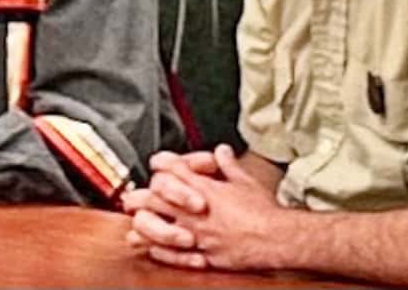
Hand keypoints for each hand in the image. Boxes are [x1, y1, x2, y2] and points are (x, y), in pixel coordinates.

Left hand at [128, 145, 285, 271]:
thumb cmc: (264, 210)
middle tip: (130, 197)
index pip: (172, 169)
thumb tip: (222, 151)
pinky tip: (152, 248)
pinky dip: (159, 251)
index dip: (161, 163)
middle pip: (155, 198)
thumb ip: (229, 165)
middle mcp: (196, 211)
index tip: (157, 164)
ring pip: (158, 228)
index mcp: (205, 189)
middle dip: (140, 196)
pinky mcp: (203, 255)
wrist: (277, 238)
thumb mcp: (246, 180)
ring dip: (144, 225)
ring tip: (134, 224)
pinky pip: (173, 255)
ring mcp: (197, 234)